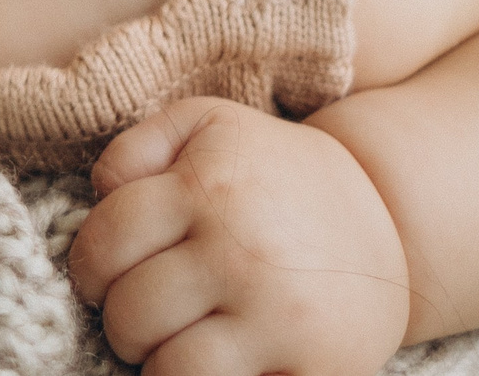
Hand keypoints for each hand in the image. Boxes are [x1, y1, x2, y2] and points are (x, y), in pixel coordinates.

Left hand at [69, 98, 410, 375]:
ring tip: (177, 344)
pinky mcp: (318, 370)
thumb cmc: (275, 173)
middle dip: (123, 322)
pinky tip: (220, 364)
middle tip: (146, 315)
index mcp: (207, 189)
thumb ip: (134, 147)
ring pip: (171, 372)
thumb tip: (99, 197)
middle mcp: (243, 254)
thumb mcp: (207, 127)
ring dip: (159, 367)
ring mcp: (282, 319)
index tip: (103, 278)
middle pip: (130, 315)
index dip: (89, 269)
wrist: (390, 219)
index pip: (104, 245)